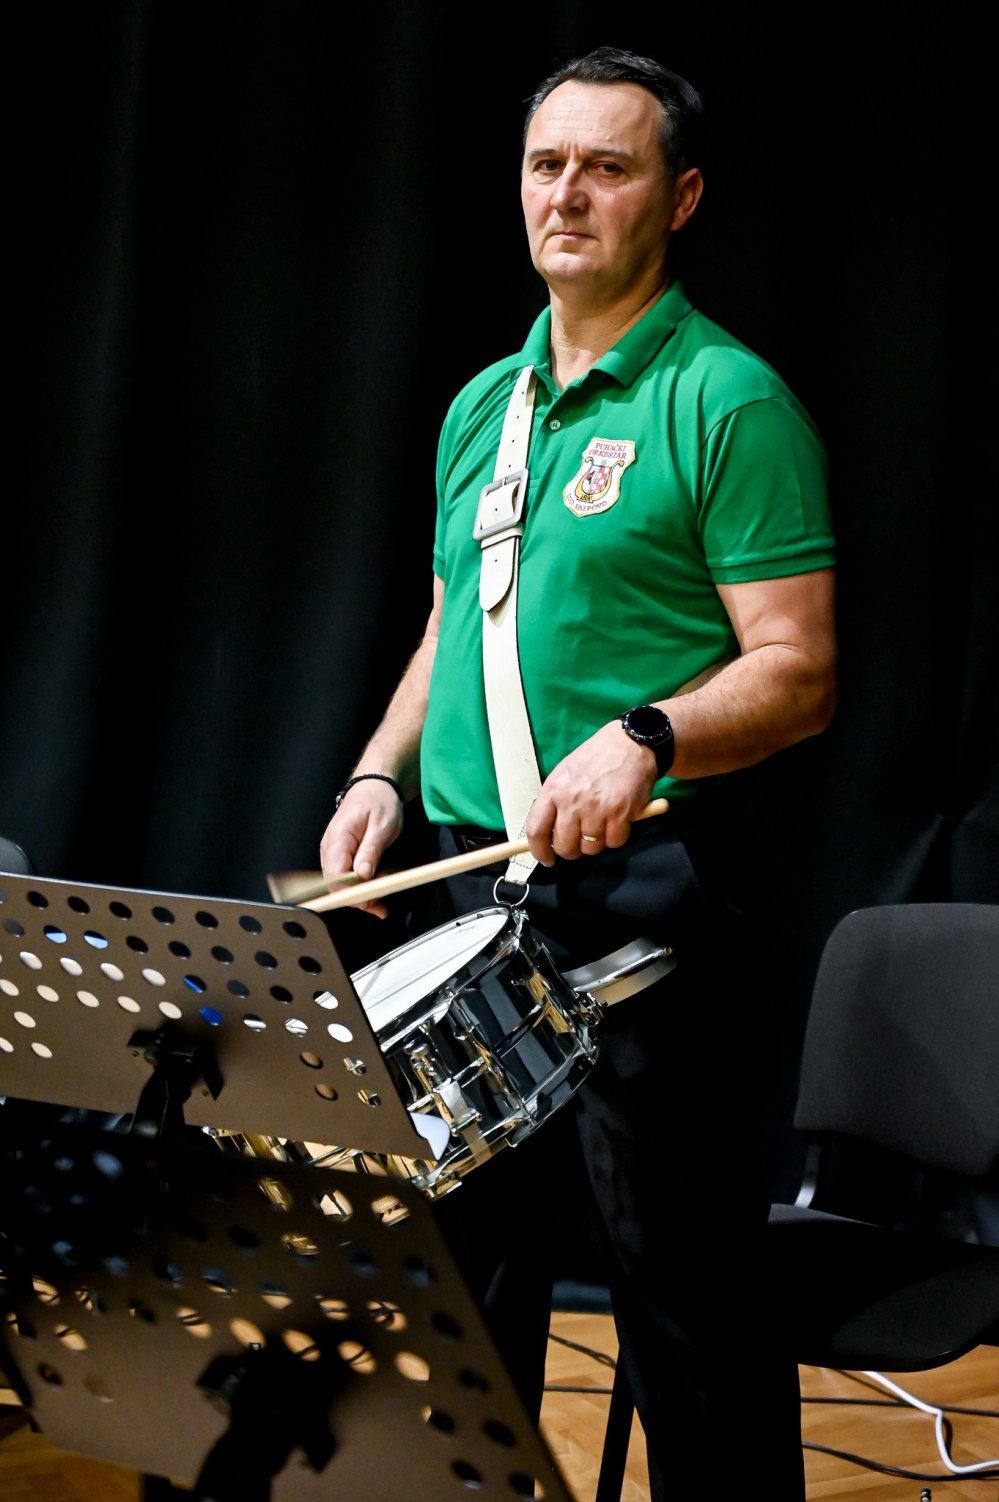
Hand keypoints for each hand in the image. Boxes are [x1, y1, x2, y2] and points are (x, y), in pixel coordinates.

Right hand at [319, 779, 403, 918]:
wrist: (375, 786)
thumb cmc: (379, 801)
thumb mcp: (381, 826)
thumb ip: (370, 851)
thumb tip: (363, 875)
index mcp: (337, 839)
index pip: (334, 876)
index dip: (349, 894)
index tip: (368, 902)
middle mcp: (330, 848)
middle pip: (335, 885)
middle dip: (358, 898)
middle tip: (381, 905)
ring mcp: (333, 852)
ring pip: (341, 884)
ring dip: (362, 894)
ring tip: (383, 898)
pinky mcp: (341, 856)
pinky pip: (347, 877)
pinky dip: (361, 886)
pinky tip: (376, 891)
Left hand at [524, 721, 657, 866]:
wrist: (630, 743)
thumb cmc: (596, 757)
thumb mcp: (565, 773)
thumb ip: (555, 801)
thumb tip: (548, 833)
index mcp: (553, 789)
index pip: (536, 830)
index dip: (539, 851)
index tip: (546, 859)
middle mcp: (572, 801)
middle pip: (564, 846)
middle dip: (572, 850)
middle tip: (579, 842)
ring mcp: (596, 809)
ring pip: (590, 848)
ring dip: (596, 843)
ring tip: (601, 823)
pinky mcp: (620, 814)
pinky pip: (614, 842)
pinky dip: (616, 837)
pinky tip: (618, 820)